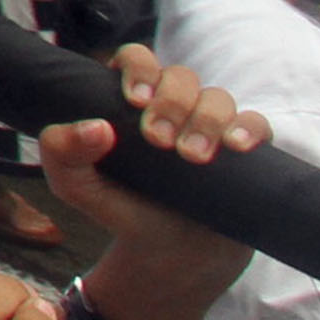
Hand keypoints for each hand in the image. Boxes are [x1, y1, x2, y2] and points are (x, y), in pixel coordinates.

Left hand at [40, 49, 268, 319]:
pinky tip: (236, 147)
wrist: (170, 258)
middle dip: (172, 102)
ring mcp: (212, 127)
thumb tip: (96, 127)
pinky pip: (256, 124)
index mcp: (133, 102)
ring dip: (205, 120)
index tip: (135, 100)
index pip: (137, 60)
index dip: (139, 69)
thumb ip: (63, 155)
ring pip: (218, 98)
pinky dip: (248, 129)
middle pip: (181, 77)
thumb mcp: (78, 189)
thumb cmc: (122, 210)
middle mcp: (175, 106)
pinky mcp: (244, 152)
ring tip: (192, 157)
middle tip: (160, 141)